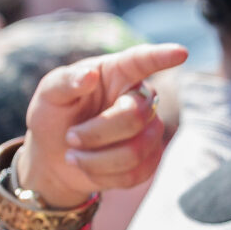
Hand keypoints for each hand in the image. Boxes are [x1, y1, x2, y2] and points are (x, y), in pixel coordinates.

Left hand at [18, 44, 188, 208]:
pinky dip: (101, 176)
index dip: (162, 56)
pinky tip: (88, 167)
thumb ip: (65, 81)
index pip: (142, 60)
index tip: (180, 53)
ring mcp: (150, 130)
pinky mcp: (150, 160)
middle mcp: (140, 98)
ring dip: (95, 159)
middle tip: (70, 137)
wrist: (53, 156)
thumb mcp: (49, 94)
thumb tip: (89, 76)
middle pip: (134, 116)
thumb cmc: (54, 116)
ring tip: (73, 155)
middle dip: (95, 133)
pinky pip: (134, 174)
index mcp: (117, 73)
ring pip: (136, 151)